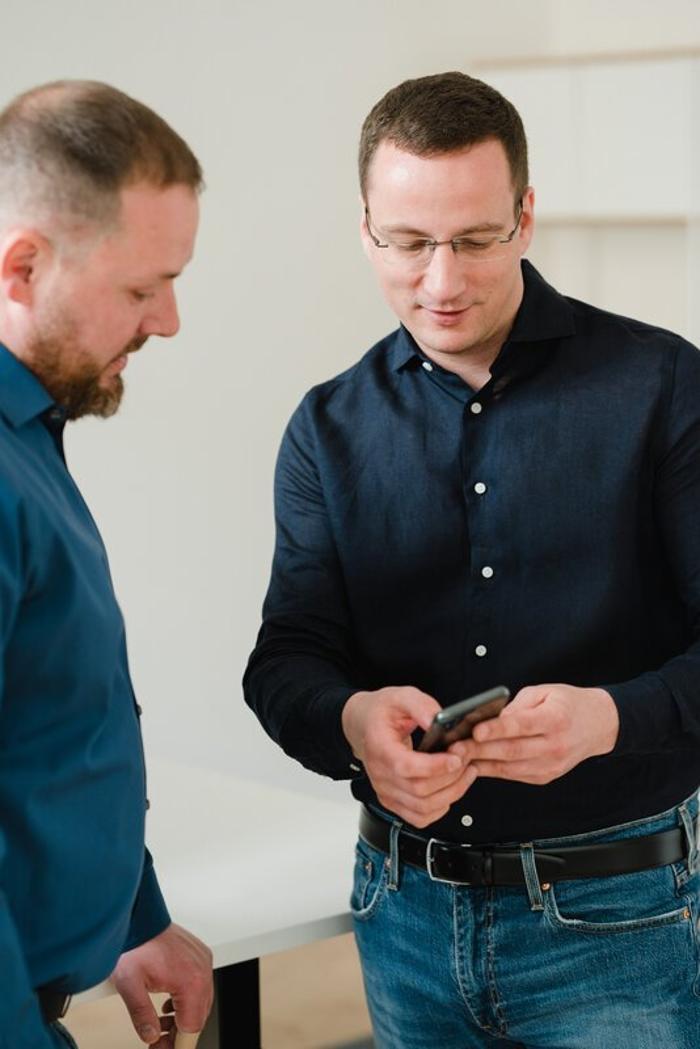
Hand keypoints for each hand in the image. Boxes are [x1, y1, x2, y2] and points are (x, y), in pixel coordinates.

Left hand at [112, 923, 212, 1046]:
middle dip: (178, 1032)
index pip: (192, 1026)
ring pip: (201, 1001)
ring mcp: (202, 960)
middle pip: (198, 1015)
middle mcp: (202, 969)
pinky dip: (186, 999)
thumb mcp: (130, 984)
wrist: (139, 916)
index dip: (177, 1044)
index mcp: (191, 980)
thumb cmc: (136, 942)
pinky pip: (200, 984)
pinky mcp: (199, 954)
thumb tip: (150, 1036)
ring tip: (159, 1024)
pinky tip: (169, 1005)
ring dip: (182, 1016)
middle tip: (158, 1042)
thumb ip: (141, 1015)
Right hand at [341, 686, 475, 826]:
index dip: (435, 766)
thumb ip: (421, 705)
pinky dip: (440, 808)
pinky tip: (451, 789)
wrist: (364, 726)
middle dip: (451, 777)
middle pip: (420, 791)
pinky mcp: (393, 802)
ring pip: (423, 808)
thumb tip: (437, 720)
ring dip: (452, 793)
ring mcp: (385, 792)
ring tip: (466, 772)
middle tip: (466, 757)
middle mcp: (380, 775)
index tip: (456, 757)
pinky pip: (420, 817)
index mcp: (379, 748)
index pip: (406, 767)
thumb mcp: (401, 696)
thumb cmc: (382, 713)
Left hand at [450, 684, 618, 784]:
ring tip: (458, 757)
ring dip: (481, 763)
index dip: (496, 729)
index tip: (475, 730)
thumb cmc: (567, 704)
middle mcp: (555, 745)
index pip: (521, 726)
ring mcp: (551, 765)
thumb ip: (516, 706)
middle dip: (479, 750)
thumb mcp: (544, 692)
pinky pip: (514, 775)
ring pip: (510, 767)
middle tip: (454, 748)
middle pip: (512, 750)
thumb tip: (489, 720)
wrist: (599, 725)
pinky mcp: (546, 776)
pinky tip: (475, 763)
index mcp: (555, 719)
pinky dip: (493, 770)